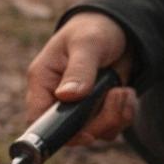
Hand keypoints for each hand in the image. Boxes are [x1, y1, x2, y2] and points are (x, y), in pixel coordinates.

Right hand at [25, 11, 136, 144]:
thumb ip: (78, 70)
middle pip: (70, 132)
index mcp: (42, 82)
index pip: (38, 118)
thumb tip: (67, 96)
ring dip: (116, 116)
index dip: (57, 133)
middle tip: (118, 95)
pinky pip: (110, 127)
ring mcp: (77, 108)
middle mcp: (56, 99)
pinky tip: (126, 92)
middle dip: (100, 121)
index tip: (85, 135)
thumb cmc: (94, 30)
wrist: (119, 28)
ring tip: (124, 90)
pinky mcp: (96, 110)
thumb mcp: (86, 44)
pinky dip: (125, 114)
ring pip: (94, 132)